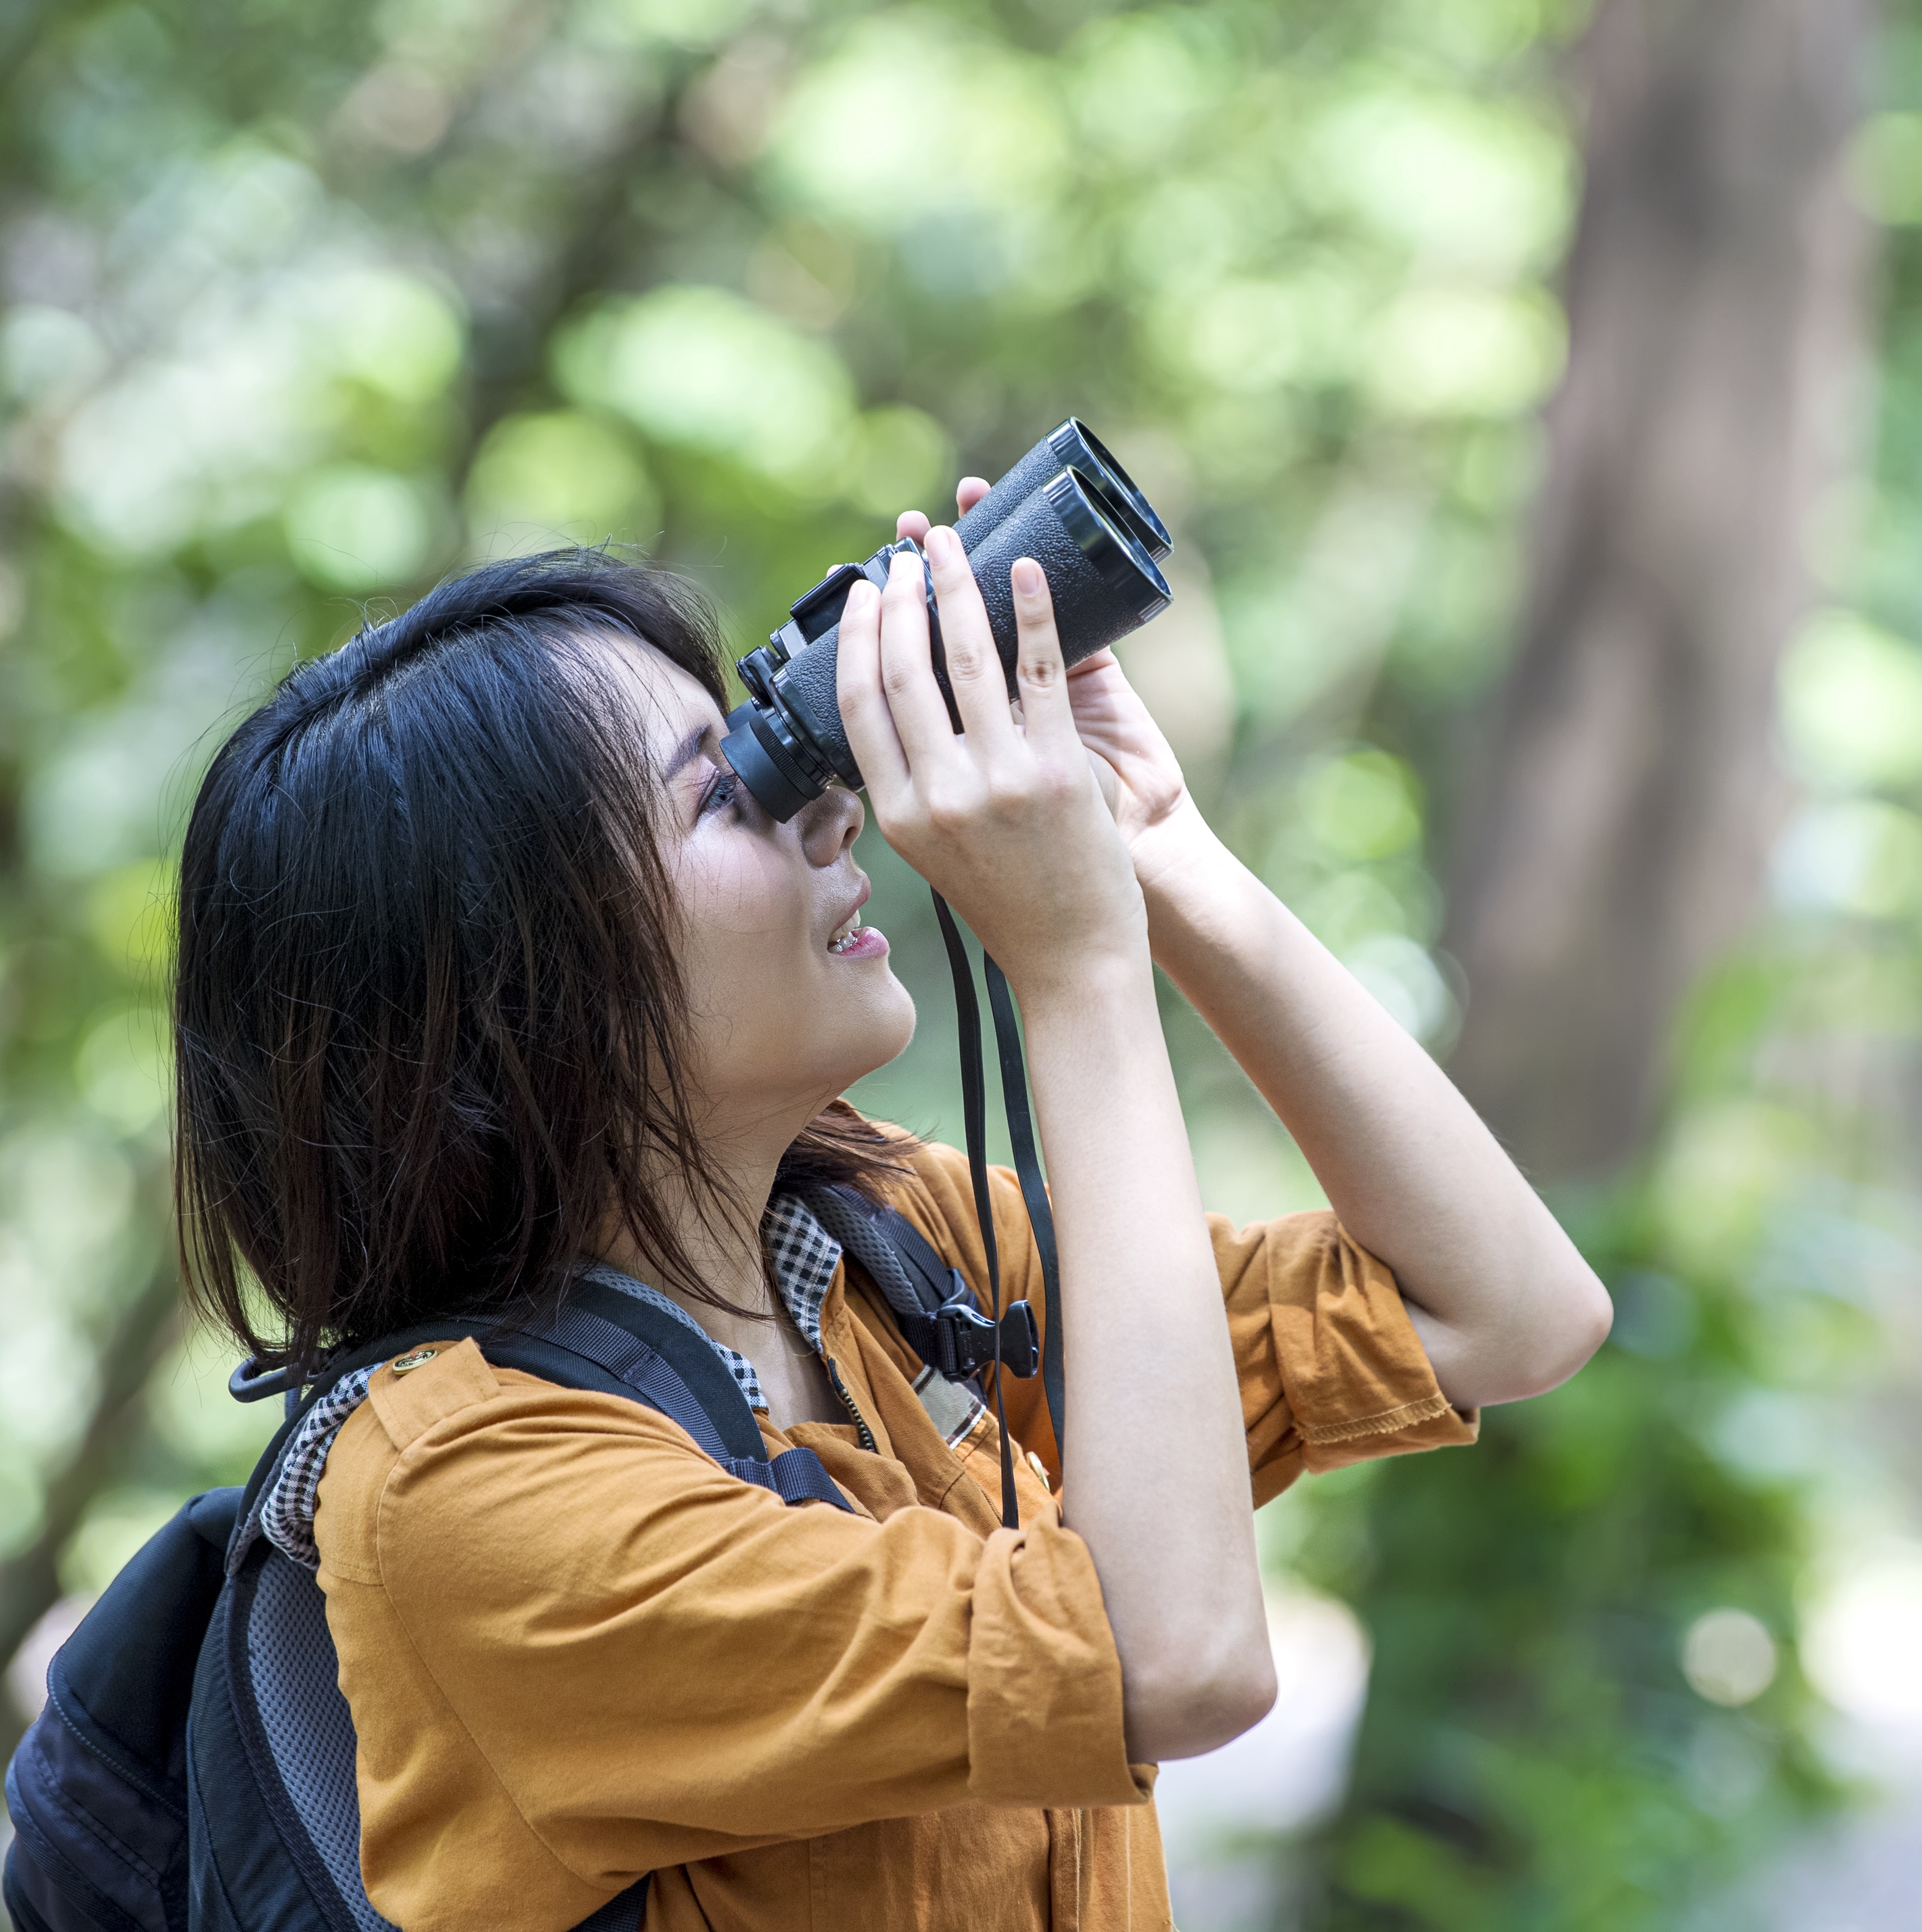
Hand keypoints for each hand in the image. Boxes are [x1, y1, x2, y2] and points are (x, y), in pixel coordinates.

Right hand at [836, 525, 1146, 1000]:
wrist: (1073, 959)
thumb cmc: (1008, 904)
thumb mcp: (935, 852)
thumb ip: (913, 787)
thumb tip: (894, 713)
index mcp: (900, 814)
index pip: (858, 704)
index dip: (858, 636)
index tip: (865, 593)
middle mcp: (940, 793)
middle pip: (905, 668)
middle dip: (903, 596)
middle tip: (909, 554)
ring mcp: (999, 779)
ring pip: (968, 657)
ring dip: (958, 585)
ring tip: (955, 544)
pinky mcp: (1058, 768)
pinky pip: (1040, 670)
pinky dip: (1032, 610)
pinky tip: (1026, 570)